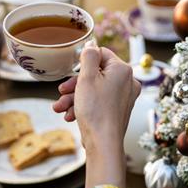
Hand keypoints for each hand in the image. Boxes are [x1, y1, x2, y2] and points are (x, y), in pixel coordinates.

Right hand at [53, 46, 140, 187]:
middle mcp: (127, 82)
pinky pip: (99, 101)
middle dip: (75, 84)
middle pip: (96, 74)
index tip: (71, 71)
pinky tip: (70, 115)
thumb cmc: (95, 110)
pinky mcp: (118, 109)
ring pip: (95, 89)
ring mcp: (124, 97)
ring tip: (59, 108)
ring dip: (75, 97)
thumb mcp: (87, 78)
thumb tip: (91, 44)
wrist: (103, 143)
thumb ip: (89, 56)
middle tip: (61, 91)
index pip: (101, 54)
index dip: (84, 62)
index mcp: (123, 70)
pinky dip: (84, 106)